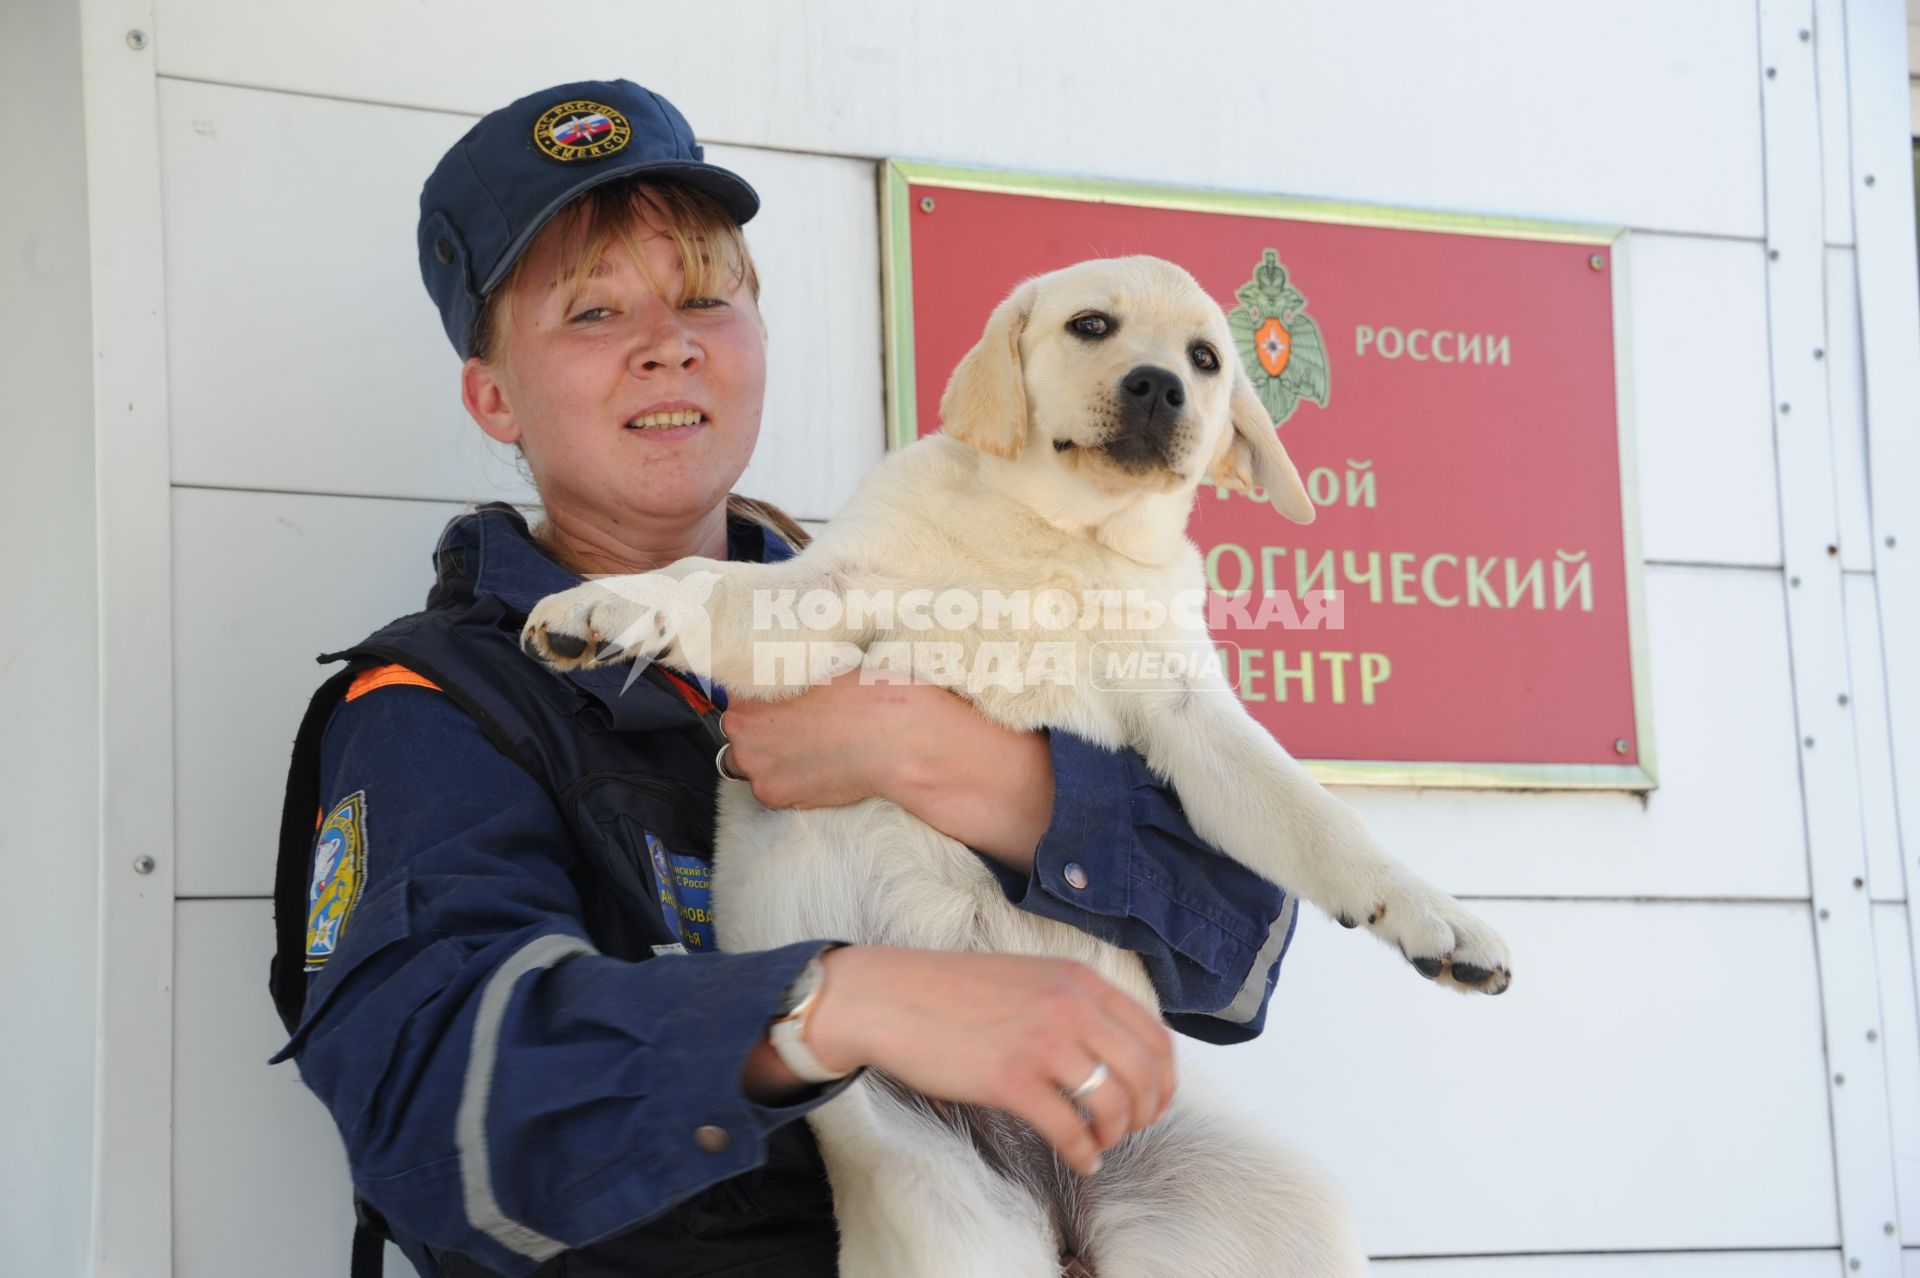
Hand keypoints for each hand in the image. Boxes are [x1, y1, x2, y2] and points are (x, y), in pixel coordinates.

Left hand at [718, 669, 933, 808]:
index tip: (780, 689)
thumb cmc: (867, 699)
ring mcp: (764, 778)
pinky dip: (790, 772)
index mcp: (747, 708)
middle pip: (741, 730)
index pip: (738, 693)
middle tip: (797, 714)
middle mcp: (746, 747)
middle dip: (763, 722)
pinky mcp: (785, 800)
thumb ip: (786, 675)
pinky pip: (776, 782)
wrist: (902, 742)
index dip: (761, 689)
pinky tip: (817, 758)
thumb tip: (779, 674)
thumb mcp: (818, 668)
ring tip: (809, 739)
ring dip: (773, 750)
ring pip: (756, 760)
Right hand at [804, 946, 1175, 1174]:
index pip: (1155, 1035)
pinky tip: (1081, 1159)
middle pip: (1145, 1073)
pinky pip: (1070, 1129)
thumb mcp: (1031, 977)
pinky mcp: (1011, 1079)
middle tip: (1129, 1129)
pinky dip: (1084, 1152)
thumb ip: (1075, 1002)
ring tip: (1099, 1143)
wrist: (890, 997)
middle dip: (1147, 1112)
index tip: (1153, 1102)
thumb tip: (1115, 1050)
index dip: (1164, 1079)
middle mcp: (1071, 1006)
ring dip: (1115, 1134)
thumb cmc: (953, 992)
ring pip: (1114, 1104)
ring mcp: (1043, 1042)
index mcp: (1080, 980)